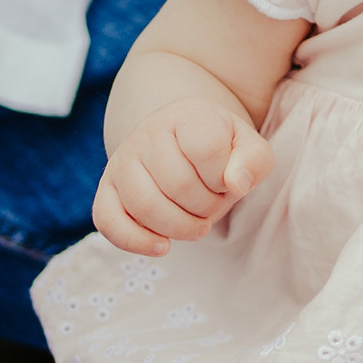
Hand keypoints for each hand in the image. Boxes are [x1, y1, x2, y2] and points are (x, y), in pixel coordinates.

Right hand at [92, 97, 275, 256]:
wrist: (183, 143)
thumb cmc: (221, 150)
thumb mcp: (249, 148)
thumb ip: (255, 161)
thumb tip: (236, 184)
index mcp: (187, 115)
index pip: (207, 150)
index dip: (225, 177)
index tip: (227, 180)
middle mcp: (147, 133)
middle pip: (178, 184)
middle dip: (207, 207)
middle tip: (214, 204)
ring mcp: (122, 161)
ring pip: (145, 206)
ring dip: (180, 227)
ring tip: (197, 224)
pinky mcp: (107, 189)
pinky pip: (108, 221)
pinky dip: (136, 241)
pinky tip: (162, 246)